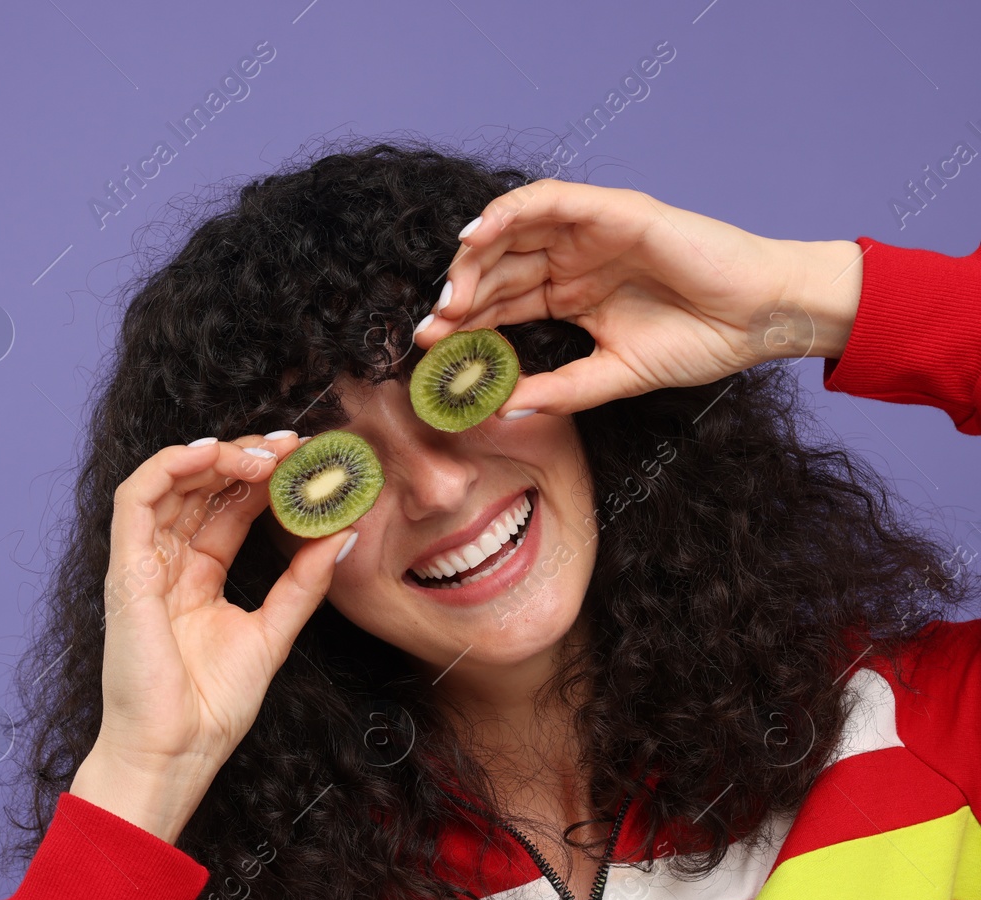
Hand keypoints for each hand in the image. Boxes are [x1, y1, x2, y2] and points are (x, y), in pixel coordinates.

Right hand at [70, 433, 357, 842]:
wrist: (175, 752)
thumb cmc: (211, 708)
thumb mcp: (273, 633)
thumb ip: (303, 584)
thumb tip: (342, 536)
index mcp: (196, 579)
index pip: (227, 509)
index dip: (263, 479)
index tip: (305, 460)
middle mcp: (167, 564)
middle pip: (200, 488)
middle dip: (245, 458)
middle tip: (291, 446)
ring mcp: (142, 564)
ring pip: (168, 482)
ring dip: (215, 456)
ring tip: (262, 454)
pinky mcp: (124, 570)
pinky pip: (136, 499)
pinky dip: (169, 466)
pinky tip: (211, 454)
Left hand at [412, 177, 864, 416]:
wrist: (761, 318)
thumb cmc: (701, 342)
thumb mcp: (615, 376)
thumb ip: (560, 390)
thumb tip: (501, 410)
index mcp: (569, 295)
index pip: (500, 305)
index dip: (461, 323)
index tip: (427, 349)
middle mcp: (571, 260)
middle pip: (496, 268)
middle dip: (458, 295)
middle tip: (431, 325)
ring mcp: (590, 233)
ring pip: (512, 231)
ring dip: (474, 257)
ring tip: (450, 293)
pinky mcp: (611, 210)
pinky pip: (548, 200)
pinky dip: (509, 211)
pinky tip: (477, 236)